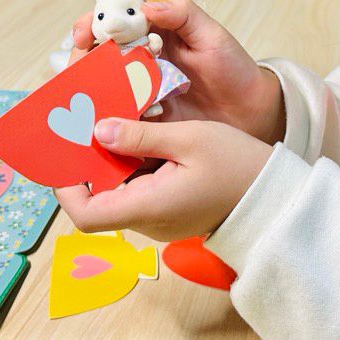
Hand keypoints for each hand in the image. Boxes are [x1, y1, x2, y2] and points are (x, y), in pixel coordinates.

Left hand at [55, 117, 272, 240]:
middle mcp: (148, 219)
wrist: (275, 196)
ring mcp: (158, 217)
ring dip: (109, 161)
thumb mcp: (190, 139)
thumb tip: (98, 131)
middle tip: (83, 124)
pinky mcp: (169, 209)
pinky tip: (135, 134)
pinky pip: (137, 189)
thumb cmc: (239, 166)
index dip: (65, 188)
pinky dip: (129, 165)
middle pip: (97, 201)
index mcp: (149, 206)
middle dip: (85, 164)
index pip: (86, 215)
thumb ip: (141, 136)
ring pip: (117, 192)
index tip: (64, 153)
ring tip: (107, 120)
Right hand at [70, 0, 284, 144]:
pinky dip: (102, 119)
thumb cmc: (233, 69)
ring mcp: (139, 90)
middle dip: (80, 59)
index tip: (85, 33)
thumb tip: (149, 5)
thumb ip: (184, 15)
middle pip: (97, 55)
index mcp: (153, 32)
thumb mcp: (213, 36)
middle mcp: (140, 60)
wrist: (250, 112)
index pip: (113, 20)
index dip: (93, 23)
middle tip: (77, 68)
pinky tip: (96, 123)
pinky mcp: (143, 120)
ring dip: (86, 90)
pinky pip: (116, 117)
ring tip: (81, 96)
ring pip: (101, 87)